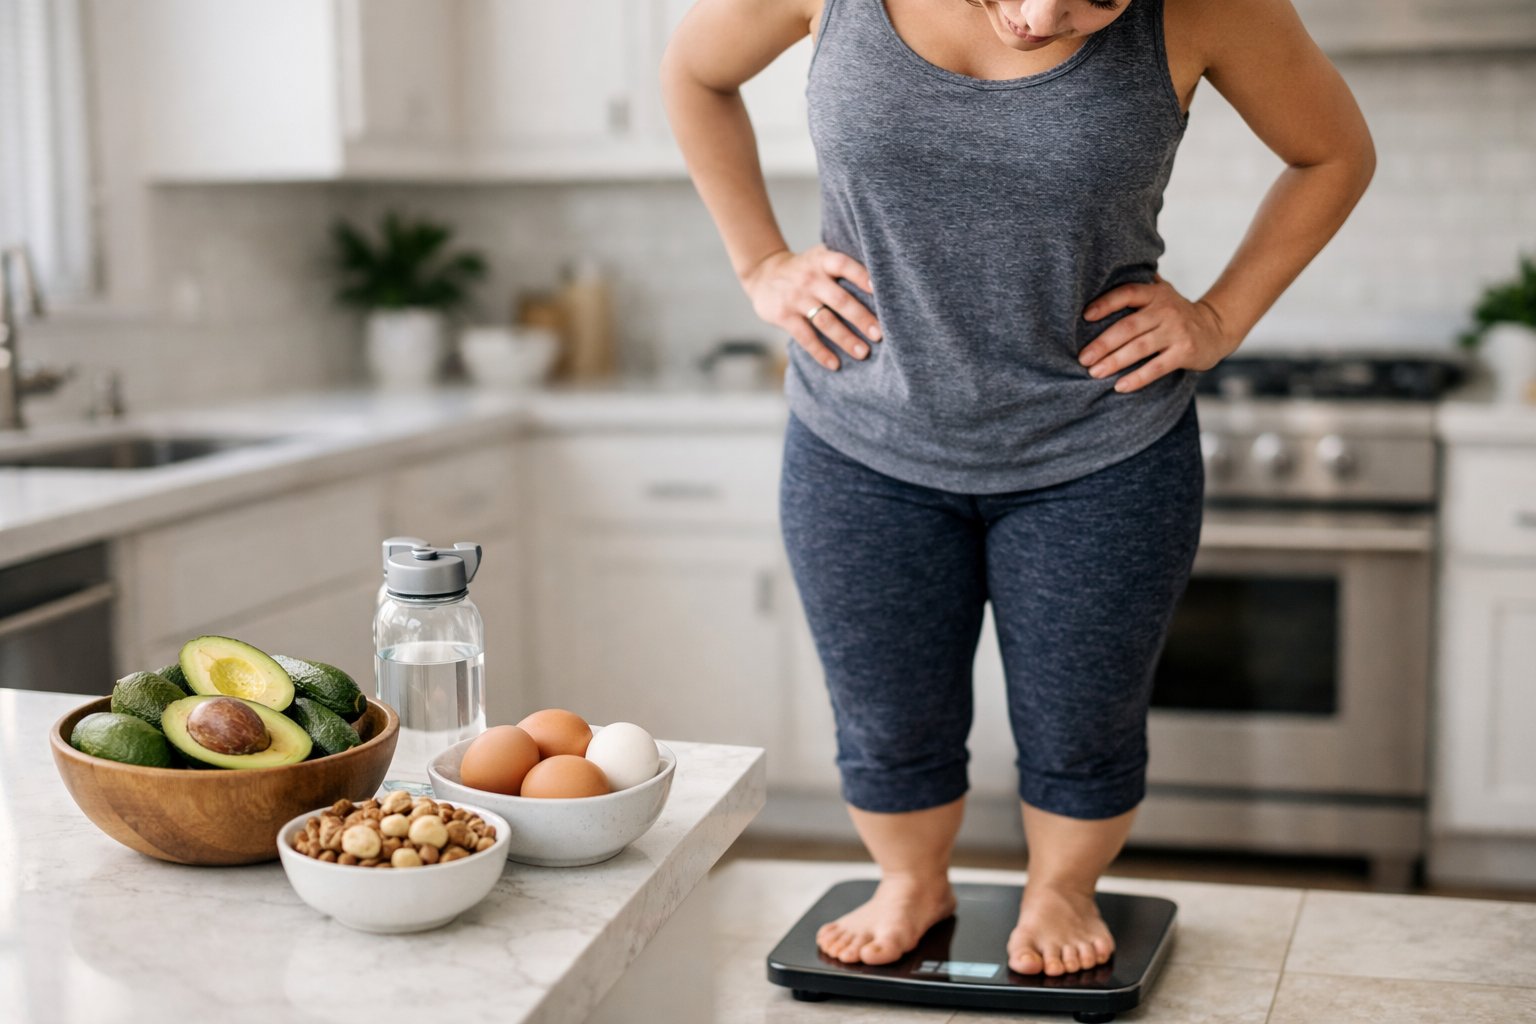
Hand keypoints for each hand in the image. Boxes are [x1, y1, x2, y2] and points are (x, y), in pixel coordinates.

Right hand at [739, 245, 881, 371]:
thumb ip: (843, 265)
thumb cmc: (805, 269)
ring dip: (845, 339)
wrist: (763, 274)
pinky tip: (835, 364)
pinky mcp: (783, 316)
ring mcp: (796, 298)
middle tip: (880, 335)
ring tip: (863, 353)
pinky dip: (820, 352)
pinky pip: (805, 337)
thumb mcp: (819, 257)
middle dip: (861, 318)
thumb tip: (883, 280)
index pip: (844, 265)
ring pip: (825, 321)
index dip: (862, 276)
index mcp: (822, 260)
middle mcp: (810, 278)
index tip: (879, 291)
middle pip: (839, 299)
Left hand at [1078, 275, 1237, 392]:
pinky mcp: (1185, 352)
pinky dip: (1137, 378)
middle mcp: (1166, 310)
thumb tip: (1105, 271)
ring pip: (1139, 348)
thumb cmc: (1177, 314)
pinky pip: (1157, 367)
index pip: (1127, 293)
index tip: (1084, 316)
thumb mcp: (1163, 293)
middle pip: (1128, 326)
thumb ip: (1139, 285)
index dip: (1105, 303)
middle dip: (1103, 343)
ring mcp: (1176, 331)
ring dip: (1114, 362)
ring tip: (1094, 372)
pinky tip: (1120, 386)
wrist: (1216, 329)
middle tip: (1083, 358)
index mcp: (1155, 294)